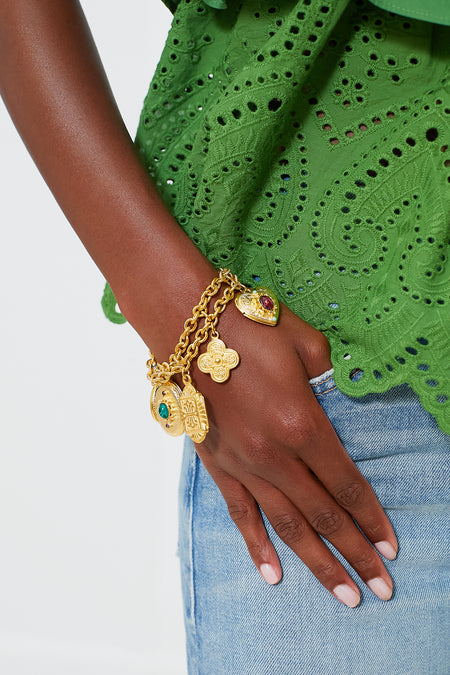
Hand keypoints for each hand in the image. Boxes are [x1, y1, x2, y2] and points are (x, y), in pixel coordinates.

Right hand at [191, 303, 397, 607]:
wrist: (186, 327)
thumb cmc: (249, 329)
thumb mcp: (307, 344)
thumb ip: (333, 380)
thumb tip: (343, 401)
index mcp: (303, 424)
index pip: (347, 485)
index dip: (372, 518)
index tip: (391, 546)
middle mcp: (275, 455)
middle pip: (324, 516)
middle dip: (356, 554)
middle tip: (381, 587)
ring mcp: (244, 465)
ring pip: (287, 525)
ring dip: (318, 563)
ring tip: (343, 593)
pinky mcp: (218, 465)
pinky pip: (240, 513)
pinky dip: (256, 546)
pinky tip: (272, 573)